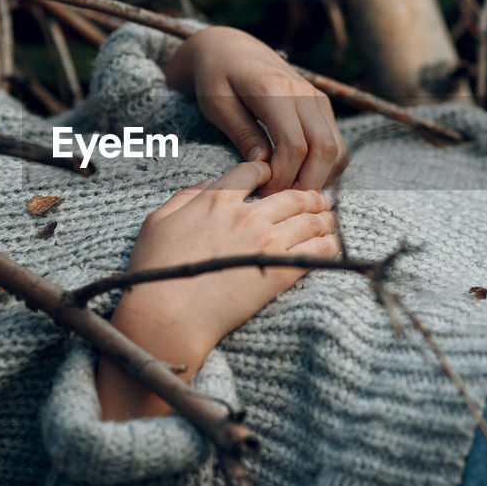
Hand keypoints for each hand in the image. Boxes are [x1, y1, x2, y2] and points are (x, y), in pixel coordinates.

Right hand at [97, 161, 338, 419]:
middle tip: (320, 200)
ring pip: (309, 221)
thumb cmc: (155, 270)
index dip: (267, 170)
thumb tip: (206, 183)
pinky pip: (315, 251)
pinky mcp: (279, 271)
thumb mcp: (158, 222)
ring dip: (323, 218)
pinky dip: (328, 245)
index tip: (274, 177)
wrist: (169, 314)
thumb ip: (184, 196)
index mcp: (217, 199)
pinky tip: (331, 245)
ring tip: (330, 221)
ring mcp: (266, 242)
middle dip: (310, 195)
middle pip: (292, 196)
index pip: (252, 170)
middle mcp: (246, 215)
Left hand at [162, 26, 347, 194]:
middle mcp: (303, 93)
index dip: (283, 178)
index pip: (295, 146)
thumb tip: (264, 165)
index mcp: (274, 90)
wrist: (230, 48)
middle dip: (306, 183)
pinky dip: (325, 166)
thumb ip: (242, 133)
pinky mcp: (321, 106)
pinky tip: (299, 176)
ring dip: (319, 177)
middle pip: (325, 149)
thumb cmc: (217, 77)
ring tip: (288, 191)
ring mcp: (317, 98)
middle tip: (279, 201)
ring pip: (336, 149)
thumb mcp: (217, 105)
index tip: (263, 195)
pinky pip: (336, 144)